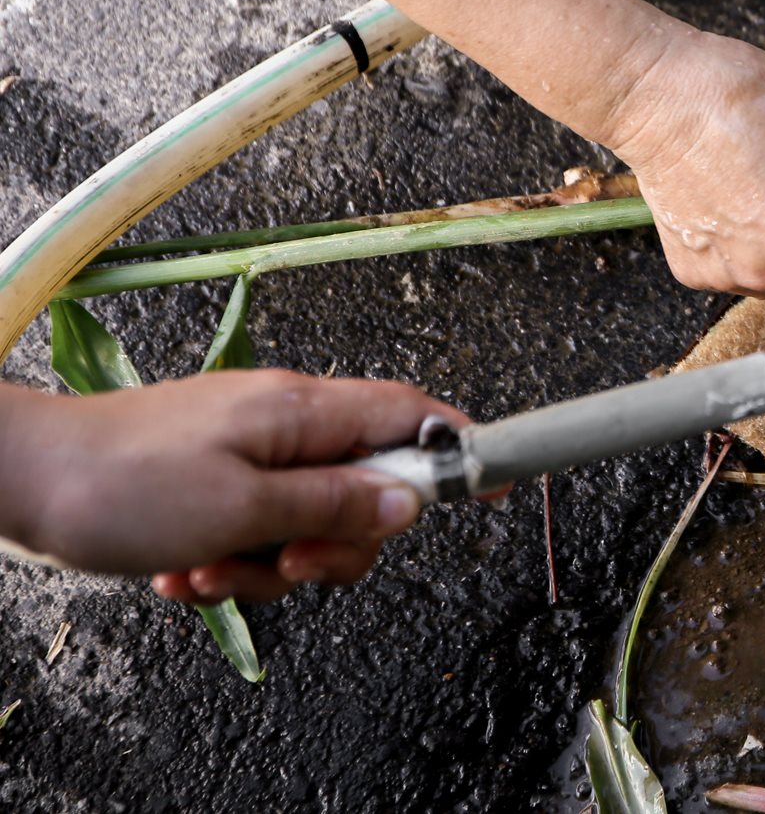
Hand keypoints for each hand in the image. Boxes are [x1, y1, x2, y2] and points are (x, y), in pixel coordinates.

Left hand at [5, 371, 462, 603]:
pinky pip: (257, 529)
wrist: (21, 479)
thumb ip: (333, 506)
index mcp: (304, 412)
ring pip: (308, 520)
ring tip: (211, 571)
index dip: (461, 447)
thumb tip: (409, 502)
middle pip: (365, 487)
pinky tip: (185, 572)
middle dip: (334, 543)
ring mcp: (249, 451)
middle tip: (287, 564)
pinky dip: (230, 560)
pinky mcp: (214, 480)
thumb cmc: (120, 483)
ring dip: (269, 564)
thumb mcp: (241, 509)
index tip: (497, 486)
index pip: (412, 415)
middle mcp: (286, 423)